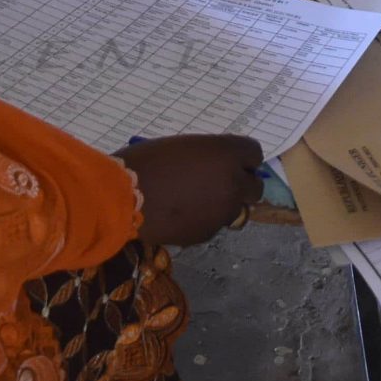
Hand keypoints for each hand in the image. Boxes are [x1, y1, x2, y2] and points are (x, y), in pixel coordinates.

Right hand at [116, 134, 265, 246]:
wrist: (125, 197)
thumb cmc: (147, 161)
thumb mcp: (184, 147)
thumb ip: (208, 157)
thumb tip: (217, 166)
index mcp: (227, 153)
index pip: (255, 154)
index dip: (243, 158)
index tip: (231, 161)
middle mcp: (233, 183)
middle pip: (255, 187)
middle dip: (241, 185)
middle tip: (219, 183)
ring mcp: (223, 212)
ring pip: (238, 210)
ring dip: (225, 205)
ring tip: (197, 200)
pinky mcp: (208, 233)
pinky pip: (215, 225)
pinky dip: (205, 220)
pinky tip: (183, 214)